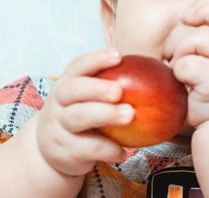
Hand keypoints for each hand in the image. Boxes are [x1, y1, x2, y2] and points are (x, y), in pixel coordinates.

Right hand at [35, 49, 134, 175]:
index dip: (96, 59)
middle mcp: (58, 103)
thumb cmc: (82, 117)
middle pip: (72, 90)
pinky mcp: (64, 151)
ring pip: (77, 118)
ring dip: (105, 114)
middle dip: (96, 88)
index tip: (118, 56)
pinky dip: (107, 149)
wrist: (52, 152)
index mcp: (66, 84)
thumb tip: (157, 75)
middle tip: (119, 91)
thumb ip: (110, 88)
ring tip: (129, 115)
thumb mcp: (86, 100)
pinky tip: (122, 151)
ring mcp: (58, 127)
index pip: (77, 66)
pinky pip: (87, 148)